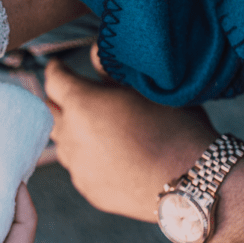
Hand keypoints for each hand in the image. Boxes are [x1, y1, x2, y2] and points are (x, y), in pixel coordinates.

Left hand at [43, 53, 217, 221]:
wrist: (191, 182)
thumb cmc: (175, 128)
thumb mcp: (147, 88)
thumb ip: (112, 71)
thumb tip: (94, 54)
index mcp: (82, 104)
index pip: (53, 80)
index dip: (57, 70)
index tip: (59, 67)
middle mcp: (71, 135)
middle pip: (52, 112)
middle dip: (61, 102)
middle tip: (76, 95)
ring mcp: (77, 165)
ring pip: (63, 141)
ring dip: (73, 131)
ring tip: (96, 126)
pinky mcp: (88, 188)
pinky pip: (79, 166)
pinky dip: (87, 157)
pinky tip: (109, 154)